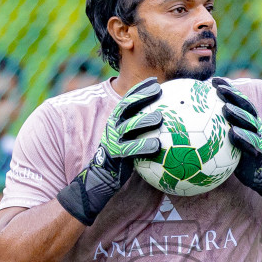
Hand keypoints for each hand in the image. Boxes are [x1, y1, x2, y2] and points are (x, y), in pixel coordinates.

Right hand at [56, 78, 162, 224]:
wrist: (98, 180)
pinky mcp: (115, 155)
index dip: (140, 89)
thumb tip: (163, 123)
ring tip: (162, 117)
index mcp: (115, 122)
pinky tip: (158, 146)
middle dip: (142, 97)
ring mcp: (113, 141)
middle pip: (127, 107)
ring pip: (130, 126)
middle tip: (159, 90)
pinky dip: (144, 146)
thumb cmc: (117, 161)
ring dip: (145, 121)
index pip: (127, 101)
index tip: (154, 81)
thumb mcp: (126, 142)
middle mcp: (112, 128)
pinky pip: (131, 149)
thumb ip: (138, 132)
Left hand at [211, 77, 261, 211]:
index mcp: (248, 120)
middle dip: (233, 96)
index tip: (214, 80)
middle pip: (245, 107)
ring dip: (237, 115)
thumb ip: (219, 127)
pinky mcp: (257, 154)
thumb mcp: (230, 139)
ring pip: (249, 123)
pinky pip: (249, 145)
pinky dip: (241, 138)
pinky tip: (232, 134)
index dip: (228, 88)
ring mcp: (257, 139)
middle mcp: (254, 126)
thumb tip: (197, 117)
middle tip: (219, 89)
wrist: (261, 175)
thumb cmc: (240, 156)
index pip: (238, 100)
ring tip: (225, 108)